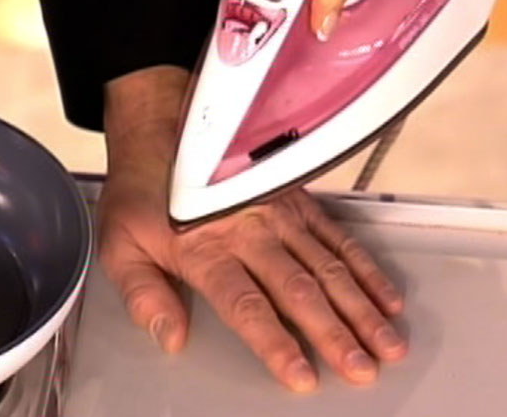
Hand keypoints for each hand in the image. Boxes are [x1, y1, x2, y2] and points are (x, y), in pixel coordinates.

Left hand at [99, 66, 405, 391]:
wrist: (165, 130)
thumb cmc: (144, 191)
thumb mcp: (120, 245)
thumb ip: (144, 295)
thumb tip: (172, 338)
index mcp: (207, 250)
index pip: (247, 305)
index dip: (277, 343)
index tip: (303, 375)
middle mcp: (250, 233)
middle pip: (300, 290)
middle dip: (336, 334)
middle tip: (363, 369)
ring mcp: (279, 214)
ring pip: (328, 267)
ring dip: (360, 307)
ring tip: (386, 342)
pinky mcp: (297, 200)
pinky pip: (338, 236)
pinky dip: (365, 267)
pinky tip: (384, 295)